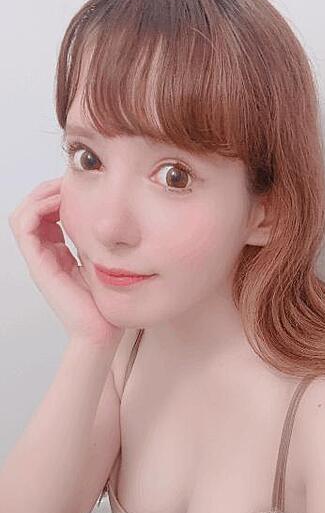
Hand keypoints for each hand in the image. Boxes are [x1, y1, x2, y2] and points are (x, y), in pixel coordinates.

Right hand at [9, 177, 124, 346]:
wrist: (102, 331)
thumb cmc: (107, 301)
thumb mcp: (107, 260)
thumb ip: (102, 241)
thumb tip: (111, 218)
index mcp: (59, 252)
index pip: (46, 213)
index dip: (58, 194)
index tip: (81, 185)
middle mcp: (46, 254)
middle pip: (32, 210)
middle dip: (48, 190)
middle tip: (70, 181)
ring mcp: (40, 260)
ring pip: (23, 214)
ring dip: (41, 195)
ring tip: (64, 189)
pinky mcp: (39, 265)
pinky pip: (25, 226)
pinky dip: (38, 208)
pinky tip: (62, 205)